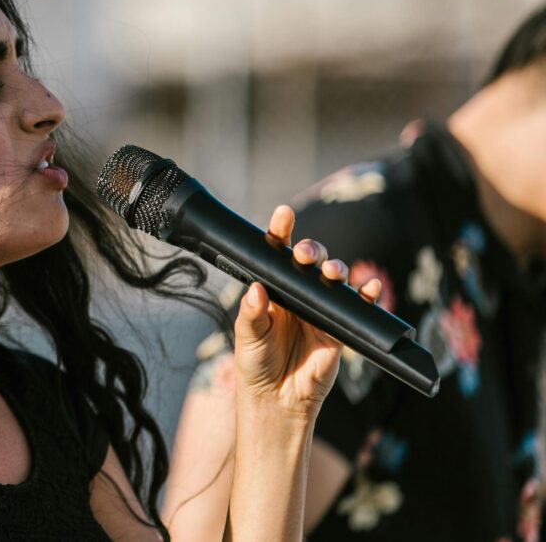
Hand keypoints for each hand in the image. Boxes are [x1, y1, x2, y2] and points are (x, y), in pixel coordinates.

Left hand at [233, 205, 382, 419]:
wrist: (277, 401)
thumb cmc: (256, 365)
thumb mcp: (247, 338)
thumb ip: (251, 314)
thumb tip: (256, 288)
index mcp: (273, 291)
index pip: (277, 256)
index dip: (280, 233)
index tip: (283, 217)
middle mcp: (298, 296)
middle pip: (309, 262)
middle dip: (311, 251)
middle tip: (304, 254)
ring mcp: (320, 310)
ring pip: (334, 280)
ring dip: (337, 269)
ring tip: (334, 272)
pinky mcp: (339, 329)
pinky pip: (357, 308)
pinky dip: (368, 296)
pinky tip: (370, 288)